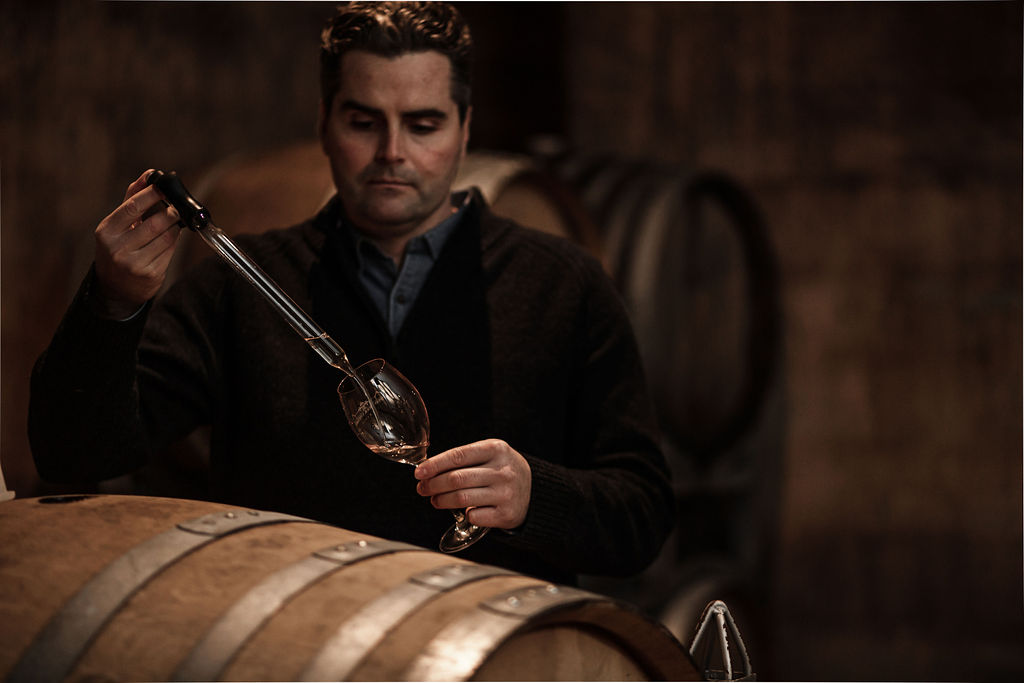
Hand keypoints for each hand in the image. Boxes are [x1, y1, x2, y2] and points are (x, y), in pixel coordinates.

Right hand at [94, 170, 181, 311]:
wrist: (115, 288)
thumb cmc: (118, 248)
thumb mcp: (117, 225)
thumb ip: (133, 199)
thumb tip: (149, 174)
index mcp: (107, 231)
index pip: (132, 207)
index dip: (152, 194)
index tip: (165, 187)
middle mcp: (118, 248)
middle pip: (155, 222)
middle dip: (171, 212)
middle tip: (176, 207)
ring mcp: (134, 263)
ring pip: (167, 237)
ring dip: (175, 227)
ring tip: (174, 222)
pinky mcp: (150, 274)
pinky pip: (170, 251)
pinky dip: (174, 242)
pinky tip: (170, 238)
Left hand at [414, 438, 531, 528]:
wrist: (533, 490)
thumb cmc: (501, 469)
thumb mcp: (489, 454)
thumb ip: (463, 459)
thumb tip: (428, 471)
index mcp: (496, 449)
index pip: (458, 456)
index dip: (434, 465)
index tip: (419, 473)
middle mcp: (502, 471)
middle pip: (456, 479)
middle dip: (433, 485)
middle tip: (422, 489)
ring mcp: (505, 493)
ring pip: (461, 498)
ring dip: (441, 500)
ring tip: (435, 500)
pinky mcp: (506, 514)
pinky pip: (473, 516)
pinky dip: (464, 515)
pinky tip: (464, 511)